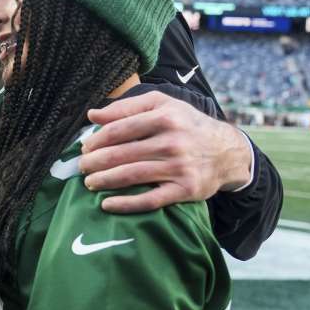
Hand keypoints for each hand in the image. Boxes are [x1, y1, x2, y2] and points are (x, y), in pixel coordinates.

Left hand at [80, 91, 252, 213]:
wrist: (227, 152)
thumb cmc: (187, 125)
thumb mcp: (162, 105)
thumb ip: (126, 107)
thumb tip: (92, 115)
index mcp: (164, 117)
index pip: (119, 129)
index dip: (96, 140)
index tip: (85, 148)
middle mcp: (172, 141)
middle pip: (121, 154)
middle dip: (95, 162)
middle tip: (81, 167)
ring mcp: (179, 167)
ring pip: (131, 175)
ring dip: (104, 181)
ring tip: (89, 183)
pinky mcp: (185, 190)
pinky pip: (150, 200)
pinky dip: (125, 204)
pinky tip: (106, 204)